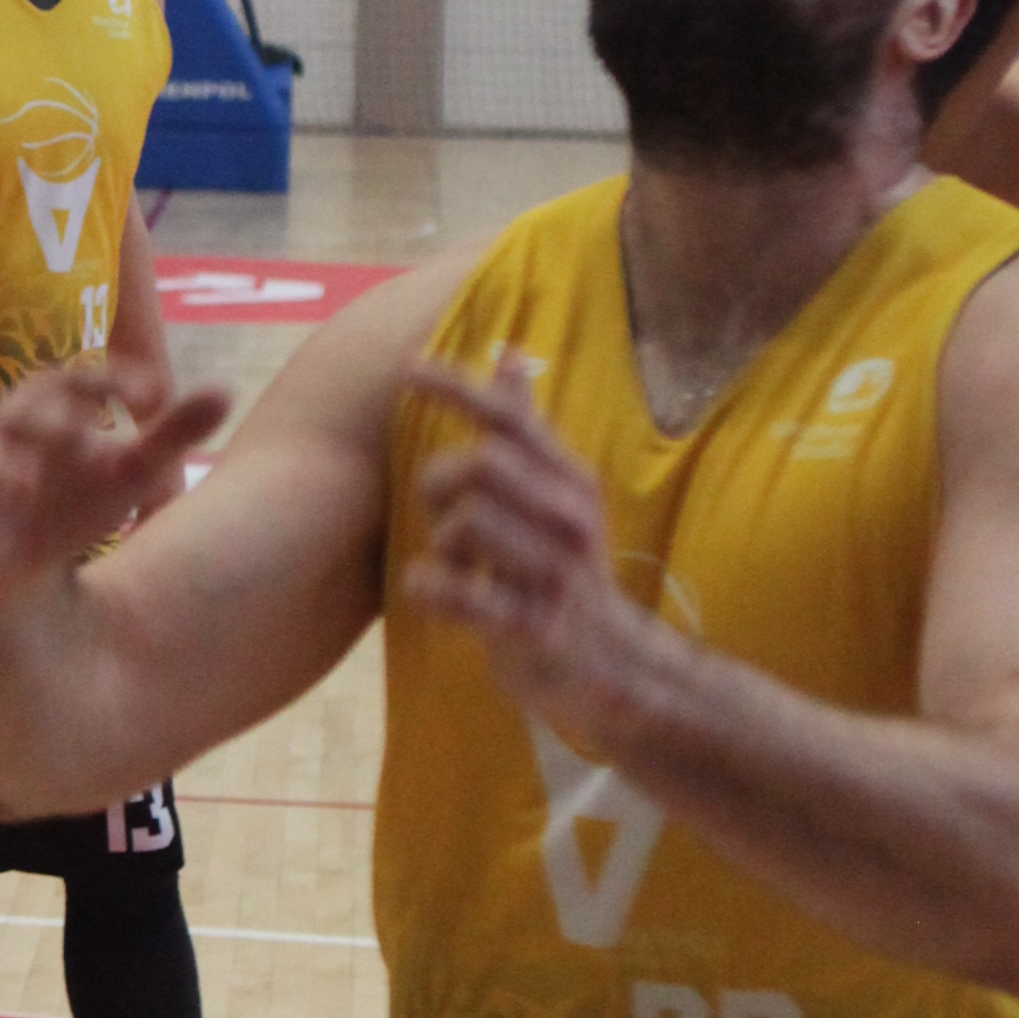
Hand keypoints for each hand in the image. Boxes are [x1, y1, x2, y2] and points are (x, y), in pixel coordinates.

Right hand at [0, 356, 223, 606]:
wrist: (22, 559)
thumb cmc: (78, 501)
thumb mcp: (131, 472)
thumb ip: (173, 435)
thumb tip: (228, 390)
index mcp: (53, 409)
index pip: (78, 379)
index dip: (110, 381)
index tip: (152, 395)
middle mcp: (6, 430)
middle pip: (20, 408)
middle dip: (47, 418)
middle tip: (80, 434)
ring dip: (1, 467)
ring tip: (29, 488)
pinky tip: (3, 547)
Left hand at [397, 357, 644, 721]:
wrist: (610, 664)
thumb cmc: (562, 568)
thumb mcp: (554, 493)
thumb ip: (525, 428)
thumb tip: (511, 353)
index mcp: (571, 479)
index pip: (510, 418)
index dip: (455, 386)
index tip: (407, 365)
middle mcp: (570, 518)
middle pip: (477, 464)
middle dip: (440, 486)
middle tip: (446, 518)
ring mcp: (556, 574)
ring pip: (465, 523)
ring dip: (442, 545)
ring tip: (461, 566)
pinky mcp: (536, 627)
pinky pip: (461, 593)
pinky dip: (432, 588)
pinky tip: (439, 591)